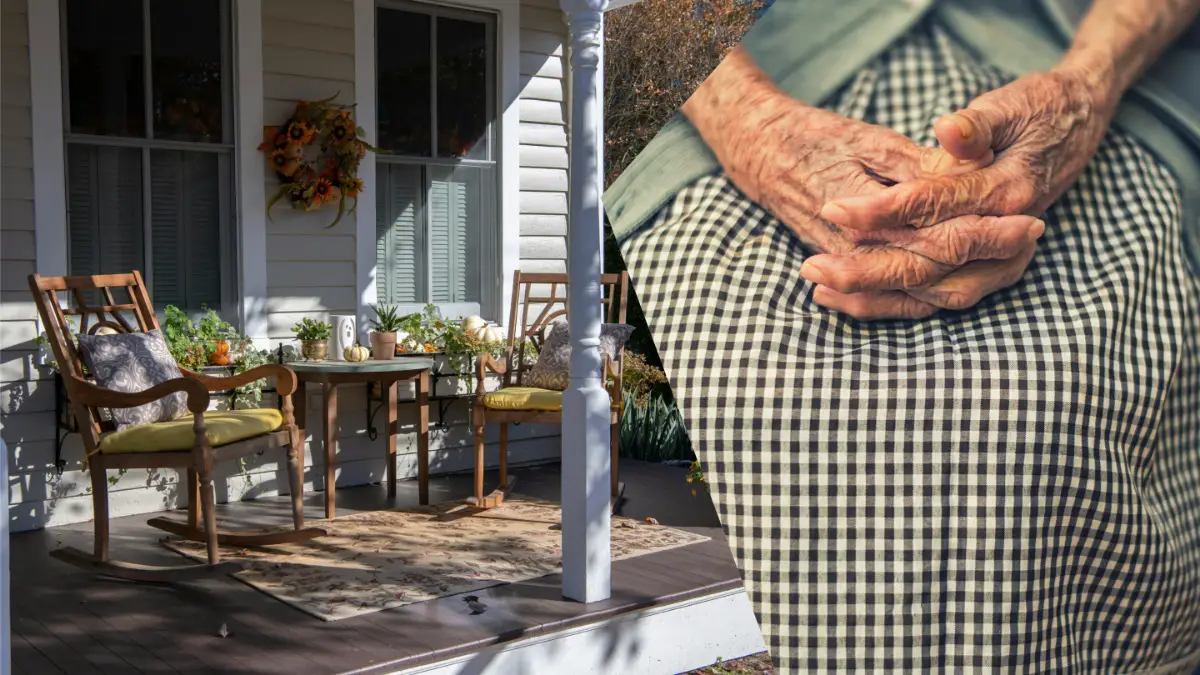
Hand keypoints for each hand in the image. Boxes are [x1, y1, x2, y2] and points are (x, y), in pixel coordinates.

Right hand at [680, 48, 1041, 305]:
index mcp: (864, 213)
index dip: (987, 232)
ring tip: (1012, 265)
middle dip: (990, 259)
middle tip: (1034, 243)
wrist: (761, 157)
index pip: (936, 235)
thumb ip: (914, 168)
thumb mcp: (866, 141)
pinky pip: (889, 303)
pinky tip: (958, 292)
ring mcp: (850, 265)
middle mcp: (856, 248)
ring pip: (915, 294)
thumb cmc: (814, 141)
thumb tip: (965, 180)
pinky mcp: (846, 270)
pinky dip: (928, 302)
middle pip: (933, 271)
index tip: (1030, 222)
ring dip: (967, 283)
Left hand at [805, 67, 1116, 318]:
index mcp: (1008, 193)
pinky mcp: (987, 271)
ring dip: (874, 295)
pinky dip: (892, 302)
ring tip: (819, 287)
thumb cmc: (1036, 112)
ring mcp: (1002, 261)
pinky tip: (847, 299)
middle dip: (866, 269)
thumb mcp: (1007, 107)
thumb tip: (949, 129)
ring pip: (929, 292)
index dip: (882, 210)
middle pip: (928, 263)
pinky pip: (935, 298)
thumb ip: (975, 126)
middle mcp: (1008, 238)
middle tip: (812, 266)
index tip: (835, 208)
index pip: (935, 208)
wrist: (1076, 128)